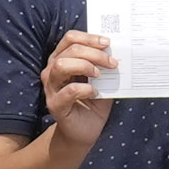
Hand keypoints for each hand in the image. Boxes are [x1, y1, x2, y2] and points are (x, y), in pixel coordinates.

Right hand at [40, 29, 115, 145]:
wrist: (85, 131)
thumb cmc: (93, 102)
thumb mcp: (101, 79)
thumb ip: (104, 65)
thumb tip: (117, 50)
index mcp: (61, 59)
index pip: (70, 39)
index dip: (89, 38)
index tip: (107, 43)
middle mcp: (52, 70)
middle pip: (70, 50)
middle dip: (94, 53)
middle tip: (111, 63)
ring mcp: (51, 87)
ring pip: (62, 65)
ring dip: (85, 66)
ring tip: (99, 75)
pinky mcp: (55, 104)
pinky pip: (69, 90)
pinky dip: (85, 89)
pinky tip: (94, 93)